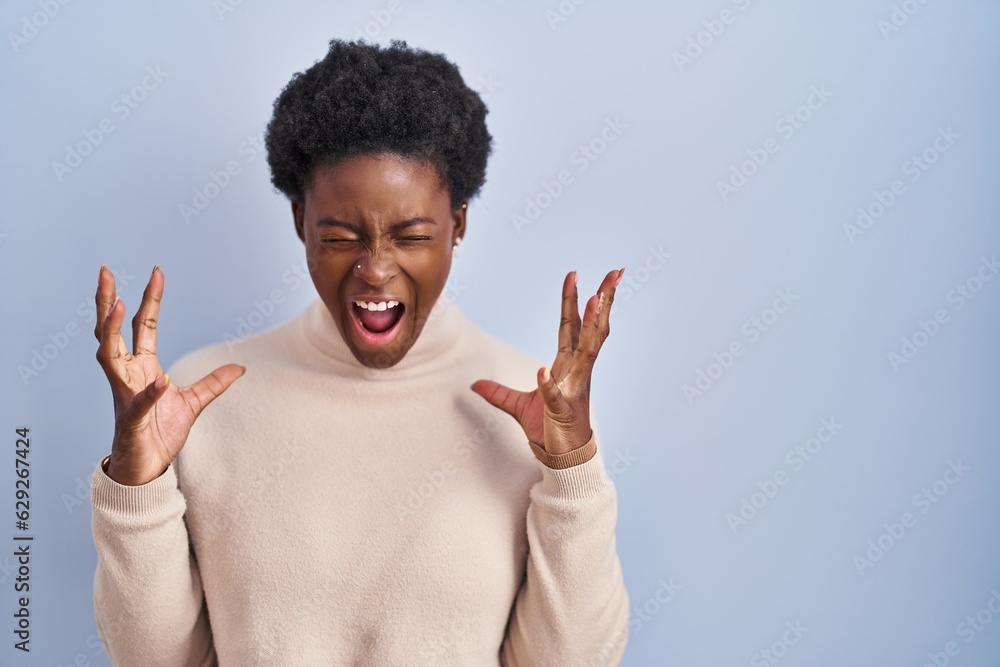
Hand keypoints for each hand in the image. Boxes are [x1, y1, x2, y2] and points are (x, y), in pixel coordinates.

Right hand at [95, 265, 245, 484]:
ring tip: (117, 304)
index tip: (156, 273)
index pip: (143, 326)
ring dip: (110, 330)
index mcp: (142, 367)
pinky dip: (150, 392)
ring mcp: (125, 395)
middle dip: (108, 302)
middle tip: (105, 272)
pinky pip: (139, 402)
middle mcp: (127, 375)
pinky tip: (161, 381)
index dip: (149, 299)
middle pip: (112, 331)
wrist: (147, 468)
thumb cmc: (159, 433)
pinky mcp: (131, 419)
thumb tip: (240, 367)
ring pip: (109, 356)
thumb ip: (214, 383)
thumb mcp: (194, 402)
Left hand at [471, 268, 622, 454]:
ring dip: (592, 325)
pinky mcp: (563, 412)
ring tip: (598, 299)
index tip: (574, 274)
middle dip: (603, 301)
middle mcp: (577, 372)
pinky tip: (543, 370)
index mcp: (568, 366)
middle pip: (591, 330)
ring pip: (588, 352)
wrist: (562, 460)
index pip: (571, 327)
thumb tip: (475, 384)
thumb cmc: (550, 430)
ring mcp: (574, 390)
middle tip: (614, 273)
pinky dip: (549, 384)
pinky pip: (555, 395)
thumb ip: (498, 393)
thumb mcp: (518, 406)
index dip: (572, 300)